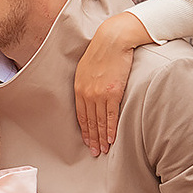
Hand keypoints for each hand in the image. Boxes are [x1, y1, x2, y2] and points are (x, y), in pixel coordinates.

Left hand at [74, 11, 150, 156]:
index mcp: (79, 87)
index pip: (81, 115)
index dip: (84, 130)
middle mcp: (86, 93)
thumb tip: (90, 91)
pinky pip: (111, 116)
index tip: (87, 141)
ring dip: (101, 138)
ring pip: (100, 121)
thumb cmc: (102, 50)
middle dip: (92, 138)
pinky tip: (111, 139)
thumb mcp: (86, 67)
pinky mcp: (113, 93)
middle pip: (89, 121)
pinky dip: (111, 129)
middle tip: (94, 152)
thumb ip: (86, 82)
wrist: (113, 39)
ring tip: (102, 150)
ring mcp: (99, 94)